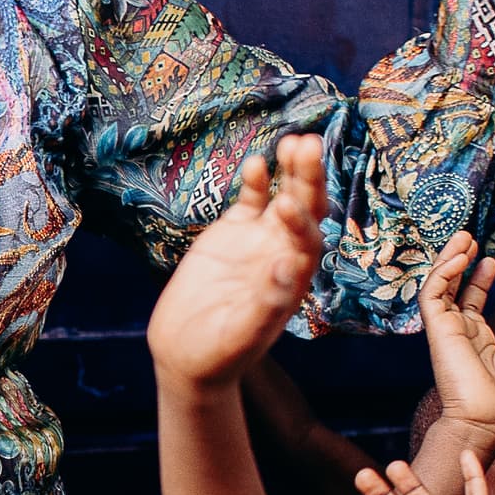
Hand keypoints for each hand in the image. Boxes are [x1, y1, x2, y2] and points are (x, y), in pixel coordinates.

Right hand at [148, 138, 326, 388]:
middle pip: (307, 209)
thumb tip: (289, 266)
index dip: (301, 221)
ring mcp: (260, 240)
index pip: (308, 241)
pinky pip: (251, 201)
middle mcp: (284, 253)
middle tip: (308, 146)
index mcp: (294, 279)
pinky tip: (256, 163)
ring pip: (284, 197)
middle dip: (308, 179)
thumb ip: (267, 304)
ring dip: (291, 171)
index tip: (284, 205)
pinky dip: (255, 182)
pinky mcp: (233, 232)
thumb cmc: (218, 354)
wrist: (186, 353)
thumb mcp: (241, 335)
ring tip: (293, 140)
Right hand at [414, 236, 494, 457]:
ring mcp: (446, 329)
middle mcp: (458, 331)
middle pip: (452, 286)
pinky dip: (444, 273)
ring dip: (448, 259)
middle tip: (469, 237)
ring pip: (439, 285)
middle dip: (458, 260)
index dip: (479, 277)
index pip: (472, 299)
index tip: (490, 257)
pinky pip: (433, 294)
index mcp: (477, 338)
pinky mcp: (437, 330)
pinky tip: (461, 257)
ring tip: (462, 237)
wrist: (490, 422)